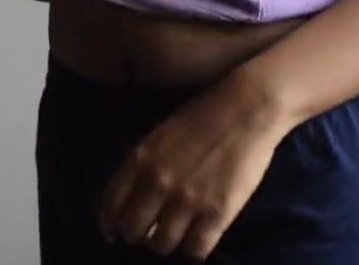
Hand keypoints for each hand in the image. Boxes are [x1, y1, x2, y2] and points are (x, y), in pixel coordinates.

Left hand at [97, 71, 294, 261]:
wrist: (247, 109)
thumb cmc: (203, 116)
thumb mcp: (159, 136)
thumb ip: (141, 165)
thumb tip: (129, 197)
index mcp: (140, 160)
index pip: (111, 207)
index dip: (111, 225)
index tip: (115, 232)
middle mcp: (158, 183)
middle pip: (133, 231)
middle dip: (139, 236)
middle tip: (151, 233)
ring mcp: (187, 200)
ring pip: (162, 246)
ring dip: (166, 244)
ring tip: (176, 236)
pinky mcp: (217, 213)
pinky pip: (195, 250)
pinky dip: (193, 251)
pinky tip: (197, 240)